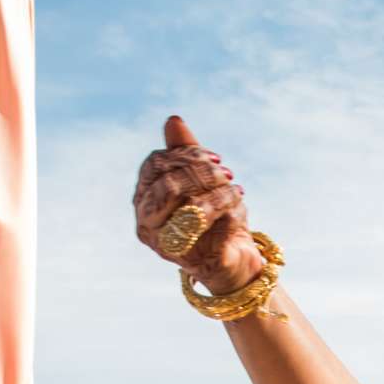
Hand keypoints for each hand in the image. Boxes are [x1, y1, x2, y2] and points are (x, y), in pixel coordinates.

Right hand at [134, 116, 265, 294]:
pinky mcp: (198, 263)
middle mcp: (147, 227)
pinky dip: (231, 212)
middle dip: (201, 173)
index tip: (215, 158)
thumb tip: (173, 120)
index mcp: (143, 201)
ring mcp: (169, 248)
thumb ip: (186, 151)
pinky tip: (239, 209)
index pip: (154, 165)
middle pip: (168, 185)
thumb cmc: (215, 217)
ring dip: (219, 192)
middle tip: (226, 173)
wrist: (237, 260)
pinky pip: (216, 228)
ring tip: (236, 190)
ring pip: (189, 207)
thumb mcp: (202, 179)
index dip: (185, 155)